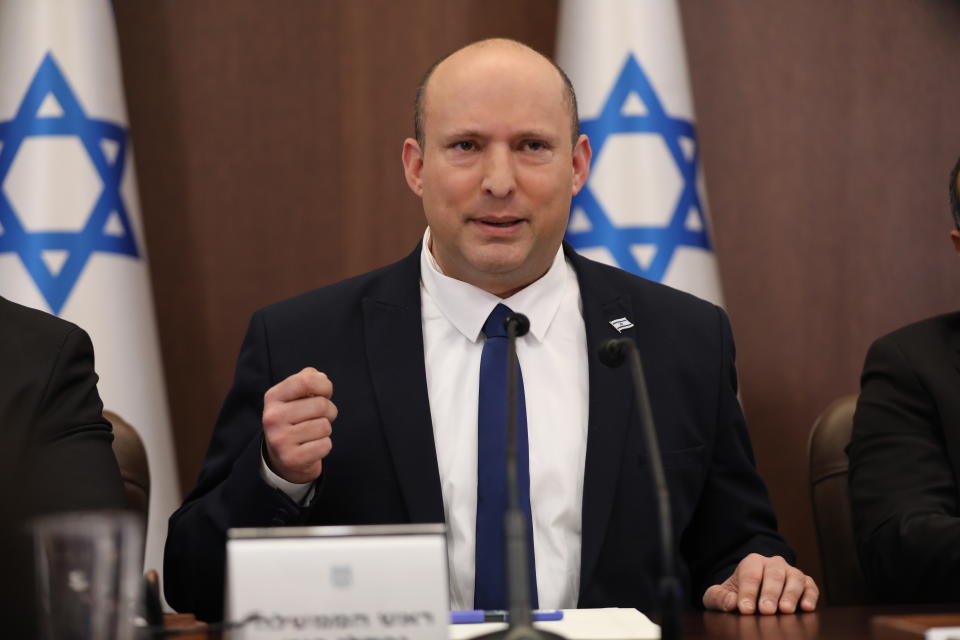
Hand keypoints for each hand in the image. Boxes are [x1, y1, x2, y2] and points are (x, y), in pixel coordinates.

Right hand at [262, 367, 337, 483]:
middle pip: (321, 405)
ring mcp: (280, 439)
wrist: (282, 457)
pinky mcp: (291, 459)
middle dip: (329, 411)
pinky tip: (311, 446)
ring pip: (325, 426)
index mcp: (273, 397)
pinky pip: (325, 445)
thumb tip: (321, 377)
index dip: (325, 386)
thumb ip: (307, 380)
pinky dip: (324, 445)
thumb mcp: (295, 396)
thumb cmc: (295, 420)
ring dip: (325, 430)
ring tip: (313, 433)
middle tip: (318, 418)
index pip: (307, 381)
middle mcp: (272, 417)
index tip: (325, 393)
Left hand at [702, 554, 818, 614]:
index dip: (748, 592)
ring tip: (785, 610)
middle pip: (773, 574)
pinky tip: (806, 608)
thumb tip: (731, 602)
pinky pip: (811, 586)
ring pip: (795, 578)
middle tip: (766, 611)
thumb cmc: (737, 595)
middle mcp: (773, 563)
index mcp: (752, 562)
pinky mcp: (806, 584)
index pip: (750, 574)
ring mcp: (791, 572)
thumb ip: (718, 597)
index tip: (746, 609)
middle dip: (770, 593)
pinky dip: (810, 596)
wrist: (754, 595)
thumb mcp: (721, 594)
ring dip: (791, 594)